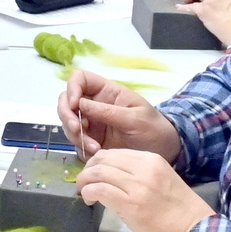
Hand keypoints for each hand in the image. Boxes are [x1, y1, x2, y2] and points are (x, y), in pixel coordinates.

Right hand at [57, 67, 180, 162]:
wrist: (164, 152)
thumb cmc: (154, 129)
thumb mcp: (134, 118)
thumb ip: (107, 111)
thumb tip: (80, 104)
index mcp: (107, 92)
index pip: (80, 79)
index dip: (72, 88)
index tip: (75, 105)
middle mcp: (94, 105)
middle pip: (66, 101)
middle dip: (67, 115)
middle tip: (77, 129)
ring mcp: (91, 123)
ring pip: (68, 123)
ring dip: (75, 135)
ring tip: (94, 148)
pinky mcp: (90, 140)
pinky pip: (75, 141)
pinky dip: (80, 147)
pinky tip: (95, 153)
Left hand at [76, 149, 213, 231]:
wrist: (194, 231)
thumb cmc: (179, 211)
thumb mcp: (161, 181)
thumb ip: (138, 175)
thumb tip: (111, 178)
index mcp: (152, 160)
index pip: (115, 153)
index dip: (98, 162)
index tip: (93, 174)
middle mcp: (144, 168)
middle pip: (103, 159)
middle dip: (88, 170)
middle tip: (84, 183)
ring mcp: (137, 185)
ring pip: (98, 172)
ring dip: (84, 182)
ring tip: (84, 192)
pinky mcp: (130, 203)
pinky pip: (99, 189)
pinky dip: (89, 192)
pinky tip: (89, 200)